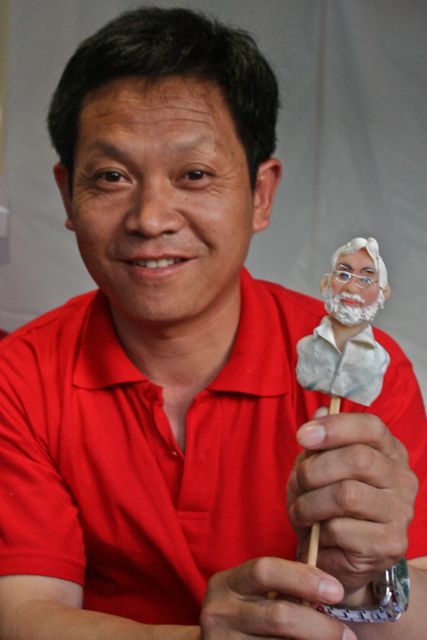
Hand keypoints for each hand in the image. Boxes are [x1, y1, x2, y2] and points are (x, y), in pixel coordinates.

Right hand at [200, 557, 355, 637]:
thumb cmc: (245, 615)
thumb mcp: (253, 595)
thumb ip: (281, 588)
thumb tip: (330, 591)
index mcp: (225, 584)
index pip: (264, 571)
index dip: (303, 578)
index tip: (336, 590)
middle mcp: (218, 612)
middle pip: (278, 615)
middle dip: (319, 626)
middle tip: (348, 634)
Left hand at [287, 411, 417, 599]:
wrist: (335, 556)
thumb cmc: (325, 505)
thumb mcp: (316, 468)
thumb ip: (320, 442)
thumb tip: (320, 412)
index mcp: (389, 451)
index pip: (371, 427)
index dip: (335, 427)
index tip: (302, 436)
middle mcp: (402, 479)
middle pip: (358, 459)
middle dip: (315, 470)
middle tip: (298, 483)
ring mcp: (400, 512)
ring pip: (347, 495)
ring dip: (311, 503)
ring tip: (300, 511)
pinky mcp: (390, 544)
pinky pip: (342, 529)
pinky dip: (318, 531)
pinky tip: (318, 535)